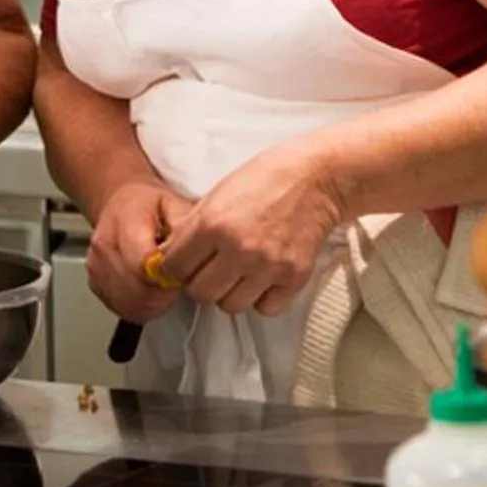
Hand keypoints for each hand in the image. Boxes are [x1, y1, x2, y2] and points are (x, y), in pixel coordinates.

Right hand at [89, 180, 194, 323]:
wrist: (121, 204)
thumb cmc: (148, 205)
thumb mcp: (174, 202)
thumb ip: (185, 225)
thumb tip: (199, 247)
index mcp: (126, 221)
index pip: (142, 263)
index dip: (166, 277)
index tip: (180, 274)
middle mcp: (106, 244)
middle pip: (135, 289)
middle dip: (162, 295)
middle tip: (176, 283)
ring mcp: (97, 265)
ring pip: (127, 303)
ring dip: (152, 304)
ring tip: (163, 287)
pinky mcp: (95, 282)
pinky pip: (119, 307)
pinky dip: (138, 307)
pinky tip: (148, 292)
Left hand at [159, 140, 342, 315]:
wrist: (316, 178)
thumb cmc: (265, 179)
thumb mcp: (217, 193)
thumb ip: (193, 227)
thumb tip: (170, 257)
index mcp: (213, 223)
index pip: (175, 268)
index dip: (176, 268)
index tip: (186, 264)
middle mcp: (238, 249)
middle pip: (201, 294)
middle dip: (202, 284)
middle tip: (213, 270)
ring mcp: (267, 266)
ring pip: (231, 306)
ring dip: (232, 293)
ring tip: (242, 272)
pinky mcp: (293, 278)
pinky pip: (265, 308)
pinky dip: (263, 298)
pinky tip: (265, 277)